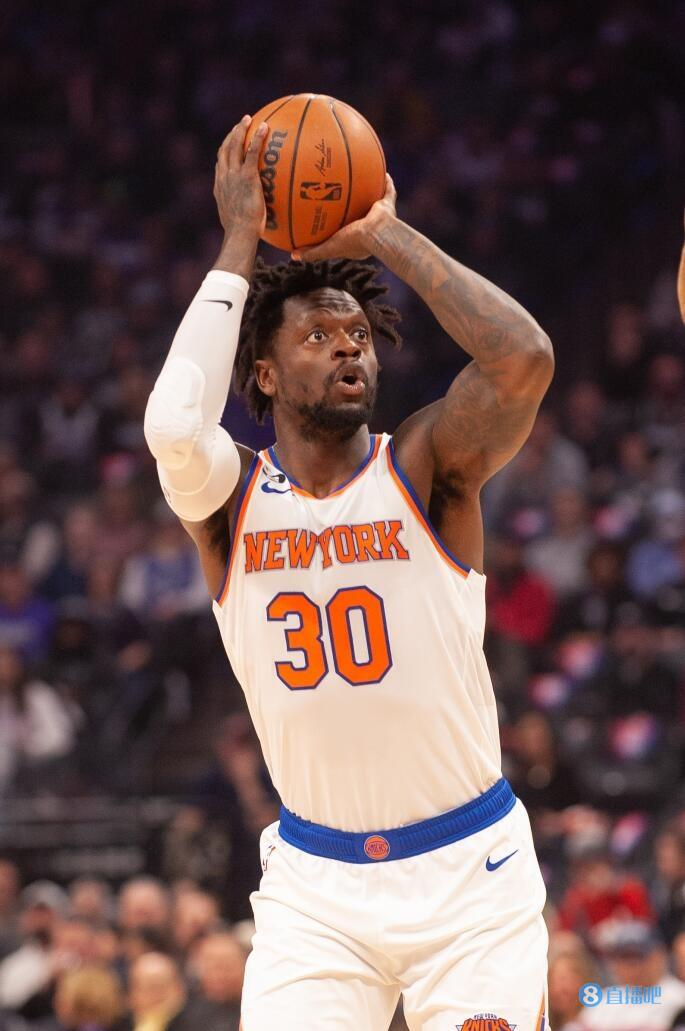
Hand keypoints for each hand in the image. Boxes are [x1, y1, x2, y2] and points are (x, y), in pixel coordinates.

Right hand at [213, 115, 267, 238]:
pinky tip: (265, 128)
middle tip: (239, 125)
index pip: (220, 164)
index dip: (224, 151)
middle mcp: (224, 177)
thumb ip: (242, 214)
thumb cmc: (241, 235)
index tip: (230, 143)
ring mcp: (233, 175)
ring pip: (234, 145)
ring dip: (240, 130)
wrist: (240, 234)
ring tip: (249, 120)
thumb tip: (251, 218)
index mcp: (220, 187)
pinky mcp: (246, 176)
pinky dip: (257, 137)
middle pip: (224, 149)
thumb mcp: (237, 222)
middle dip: (231, 135)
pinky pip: (252, 151)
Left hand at [292, 174, 396, 261]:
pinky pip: (388, 190)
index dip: (336, 222)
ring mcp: (380, 216)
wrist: (377, 234)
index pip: (344, 229)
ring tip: (359, 175)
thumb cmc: (353, 241)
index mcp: (357, 238)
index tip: (328, 215)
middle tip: (340, 191)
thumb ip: (313, 252)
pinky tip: (381, 170)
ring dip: (367, 190)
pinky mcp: (389, 205)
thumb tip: (293, 255)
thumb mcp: (329, 248)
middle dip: (351, 204)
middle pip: (357, 211)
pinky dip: (386, 181)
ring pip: (372, 199)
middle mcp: (368, 226)